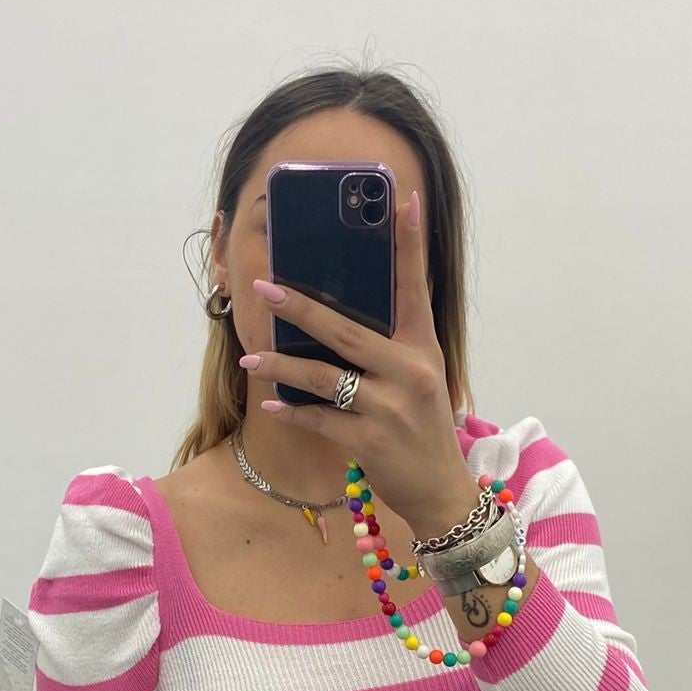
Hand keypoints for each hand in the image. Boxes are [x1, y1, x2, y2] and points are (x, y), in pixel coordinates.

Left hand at [246, 191, 472, 528]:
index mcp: (423, 348)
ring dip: (282, 366)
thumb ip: (393, 342)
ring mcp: (390, 408)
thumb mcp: (422, 376)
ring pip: (324, 378)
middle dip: (301, 308)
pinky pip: (320, 420)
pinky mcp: (370, 442)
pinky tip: (272, 404)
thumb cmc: (422, 426)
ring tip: (252, 357)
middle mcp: (410, 372)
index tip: (402, 201)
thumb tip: (343, 308)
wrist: (440, 489)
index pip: (416, 287)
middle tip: (265, 289)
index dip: (409, 244)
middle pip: (345, 331)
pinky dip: (293, 412)